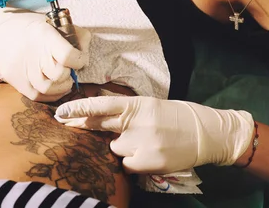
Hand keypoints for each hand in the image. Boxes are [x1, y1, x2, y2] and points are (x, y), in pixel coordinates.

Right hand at [0, 4, 90, 100]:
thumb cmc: (25, 26)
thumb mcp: (50, 21)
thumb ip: (72, 32)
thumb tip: (86, 46)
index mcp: (43, 35)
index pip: (68, 56)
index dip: (80, 59)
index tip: (79, 58)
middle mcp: (34, 54)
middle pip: (60, 73)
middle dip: (70, 72)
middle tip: (69, 67)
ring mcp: (24, 71)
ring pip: (51, 88)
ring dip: (63, 85)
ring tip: (64, 78)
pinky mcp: (18, 83)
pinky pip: (40, 97)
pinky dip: (53, 95)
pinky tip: (56, 86)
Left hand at [54, 96, 254, 173]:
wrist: (208, 133)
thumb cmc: (179, 116)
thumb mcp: (152, 107)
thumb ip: (128, 111)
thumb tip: (99, 117)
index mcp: (139, 104)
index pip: (103, 105)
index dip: (79, 109)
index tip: (60, 112)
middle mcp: (139, 122)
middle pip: (101, 126)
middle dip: (82, 126)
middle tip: (65, 123)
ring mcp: (143, 143)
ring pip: (116, 148)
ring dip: (123, 147)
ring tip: (145, 143)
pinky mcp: (149, 162)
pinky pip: (127, 165)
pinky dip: (133, 162)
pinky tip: (149, 155)